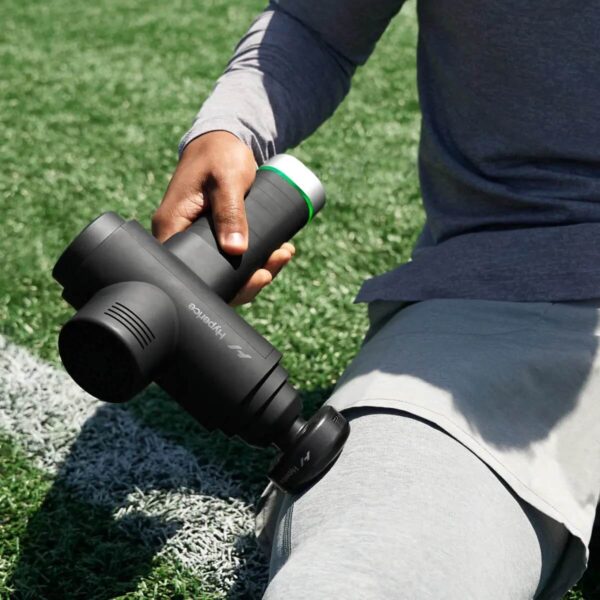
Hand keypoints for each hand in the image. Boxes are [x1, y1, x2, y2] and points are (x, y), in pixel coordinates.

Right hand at [152, 131, 294, 305]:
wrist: (224, 139)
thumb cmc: (219, 153)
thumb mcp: (227, 179)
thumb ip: (230, 212)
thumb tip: (236, 249)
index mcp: (172, 226)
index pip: (188, 271)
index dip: (220, 284)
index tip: (253, 279)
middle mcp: (181, 237)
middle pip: (210, 276)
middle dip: (246, 279)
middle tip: (272, 267)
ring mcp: (198, 238)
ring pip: (226, 268)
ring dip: (257, 267)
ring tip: (283, 254)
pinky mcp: (214, 235)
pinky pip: (233, 256)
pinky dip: (257, 256)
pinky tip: (278, 250)